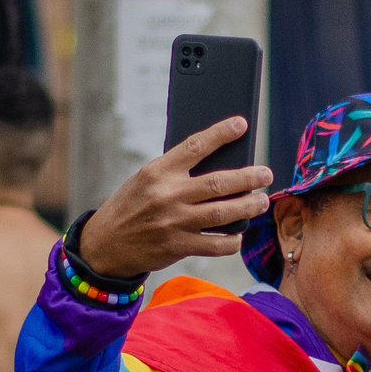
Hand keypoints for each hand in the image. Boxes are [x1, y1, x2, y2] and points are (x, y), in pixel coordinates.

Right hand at [77, 118, 271, 278]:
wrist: (104, 244)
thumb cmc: (130, 207)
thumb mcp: (144, 180)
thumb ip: (175, 173)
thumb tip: (218, 166)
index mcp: (158, 172)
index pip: (195, 146)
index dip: (221, 133)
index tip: (241, 124)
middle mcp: (167, 195)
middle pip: (218, 183)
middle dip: (248, 177)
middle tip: (266, 174)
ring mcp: (174, 222)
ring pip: (223, 213)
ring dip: (248, 207)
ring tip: (261, 201)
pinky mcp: (178, 246)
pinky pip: (215, 244)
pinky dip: (232, 240)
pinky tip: (239, 234)